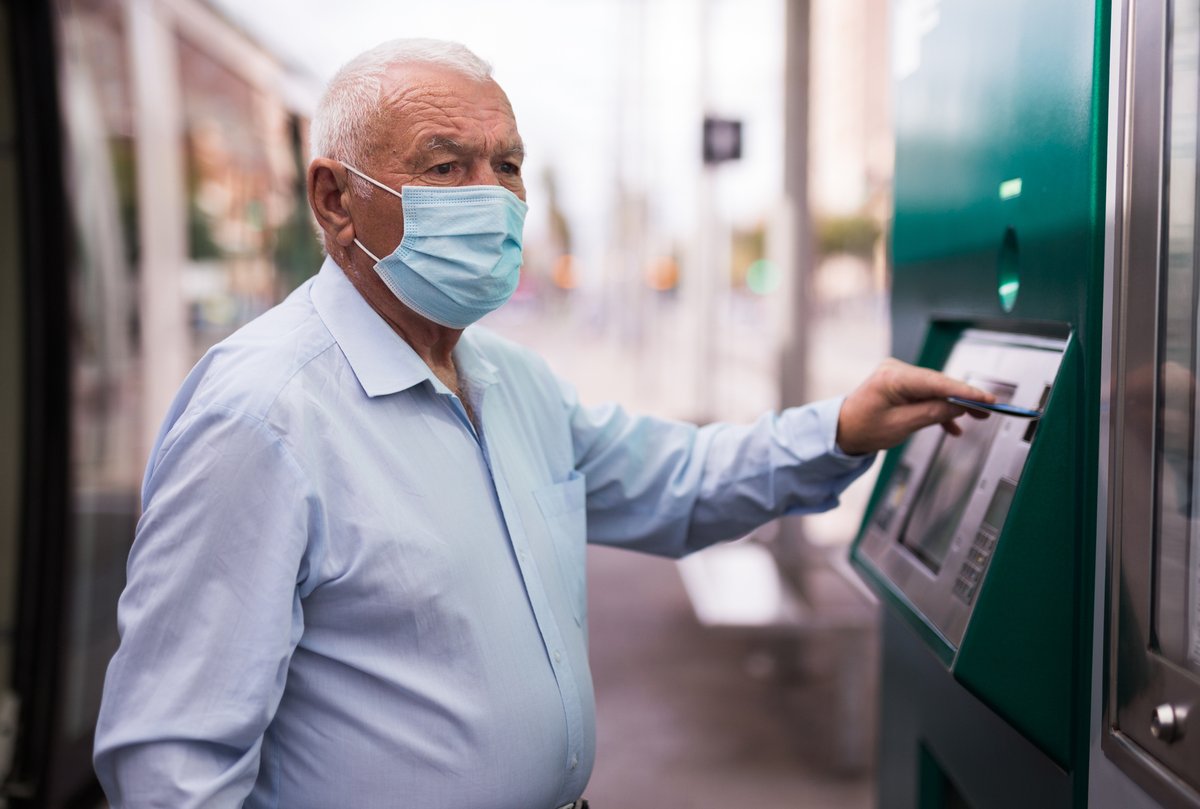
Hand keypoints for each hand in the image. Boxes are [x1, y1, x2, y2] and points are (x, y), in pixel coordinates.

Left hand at [836, 359, 995, 454]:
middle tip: (991, 409)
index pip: (936, 382)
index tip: (988, 399)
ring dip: (955, 404)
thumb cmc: (863, 428)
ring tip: (979, 417)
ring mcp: (899, 375)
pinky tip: (954, 427)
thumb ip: (932, 413)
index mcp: (892, 377)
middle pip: (939, 383)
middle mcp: (897, 370)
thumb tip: (959, 405)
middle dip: (965, 398)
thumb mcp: (900, 426)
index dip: (965, 391)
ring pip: (935, 389)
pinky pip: (926, 394)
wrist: (842, 430)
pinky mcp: (902, 384)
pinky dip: (939, 409)